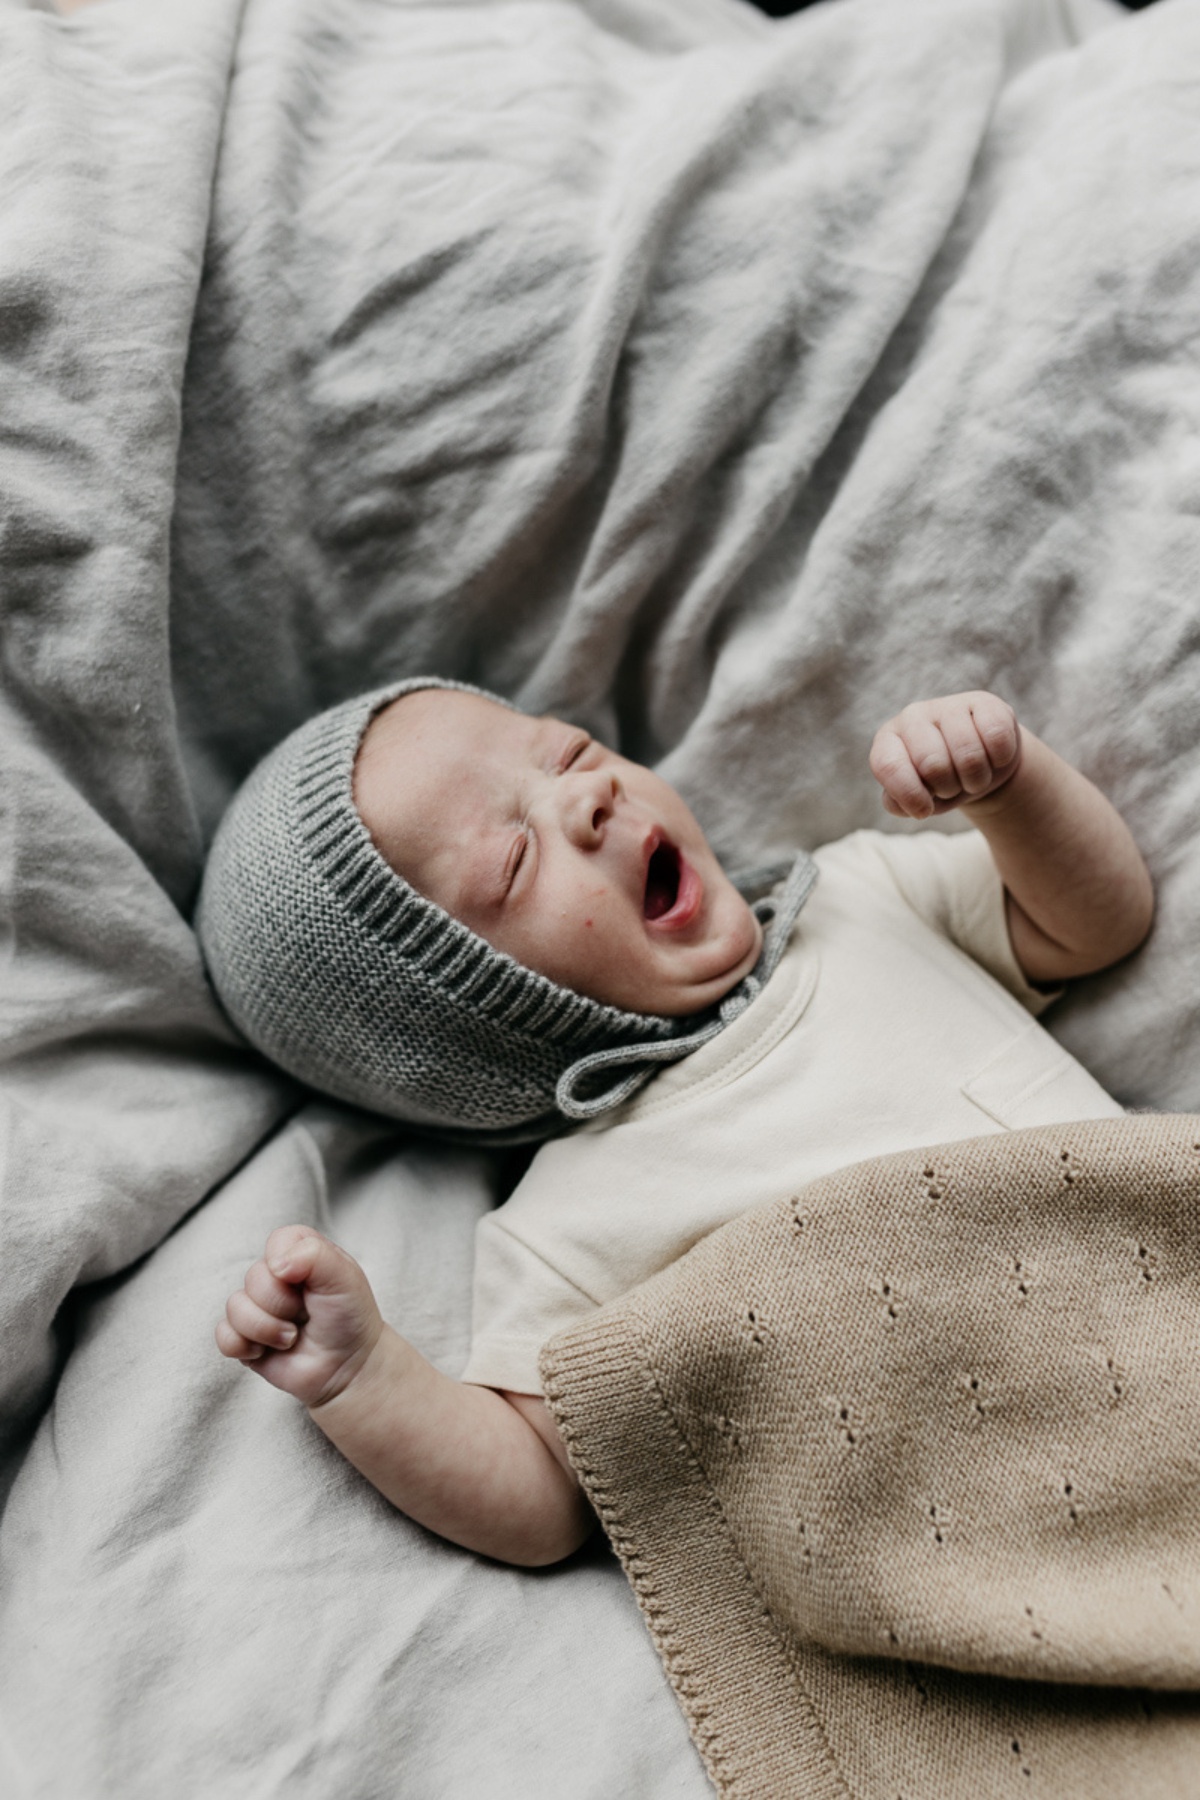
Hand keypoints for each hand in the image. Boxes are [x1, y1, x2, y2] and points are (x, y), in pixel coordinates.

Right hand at [216, 1225, 383, 1408]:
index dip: (288, 1264)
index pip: (277, 1241)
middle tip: (306, 1316)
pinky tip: (266, 1351)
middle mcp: (275, 1277)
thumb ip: (315, 1255)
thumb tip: (277, 1264)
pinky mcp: (244, 1337)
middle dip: (283, 1304)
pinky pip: (223, 1335)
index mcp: (299, 1253)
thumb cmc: (349, 1320)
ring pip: (235, 1307)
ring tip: (292, 1338)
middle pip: (254, 1277)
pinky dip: (245, 1347)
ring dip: (267, 1329)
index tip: (309, 1284)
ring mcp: (257, 1307)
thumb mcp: (345, 1278)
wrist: (347, 1369)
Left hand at [869, 692, 1021, 819]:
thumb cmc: (940, 783)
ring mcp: (948, 705)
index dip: (909, 795)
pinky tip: (992, 757)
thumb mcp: (917, 797)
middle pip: (934, 765)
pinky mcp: (984, 702)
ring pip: (969, 755)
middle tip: (953, 786)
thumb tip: (907, 803)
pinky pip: (997, 738)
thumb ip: (900, 803)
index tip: (924, 811)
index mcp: (888, 740)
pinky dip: (999, 760)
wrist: (980, 765)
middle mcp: (913, 716)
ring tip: (973, 776)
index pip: (889, 766)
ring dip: (976, 779)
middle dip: (949, 788)